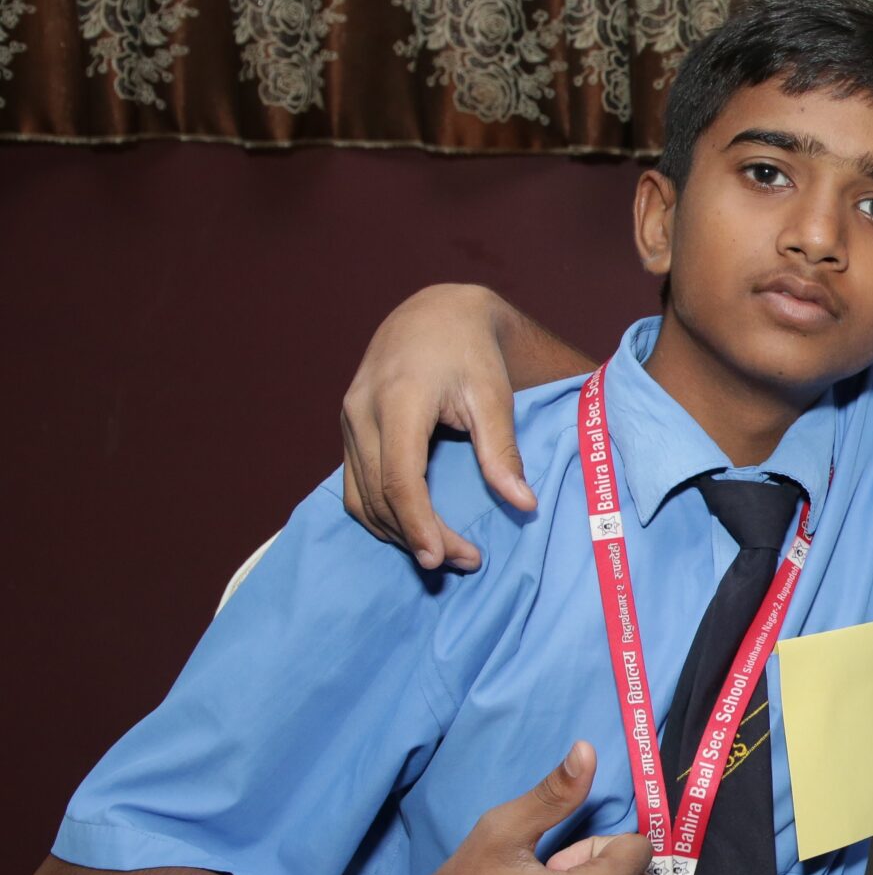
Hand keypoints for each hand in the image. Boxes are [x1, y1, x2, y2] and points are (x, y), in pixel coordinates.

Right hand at [342, 285, 536, 570]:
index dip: (418, 524)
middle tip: (464, 561)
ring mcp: (348, 420)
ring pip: (360, 496)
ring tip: (444, 552)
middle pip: (379, 495)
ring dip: (397, 532)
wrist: (434, 313)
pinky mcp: (348, 428)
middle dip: (417, 536)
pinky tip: (413, 528)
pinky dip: (380, 514)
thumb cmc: (470, 351)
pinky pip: (354, 485)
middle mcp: (361, 411)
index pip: (400, 479)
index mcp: (397, 400)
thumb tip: (523, 503)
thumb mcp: (493, 395)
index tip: (441, 559)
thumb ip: (502, 450)